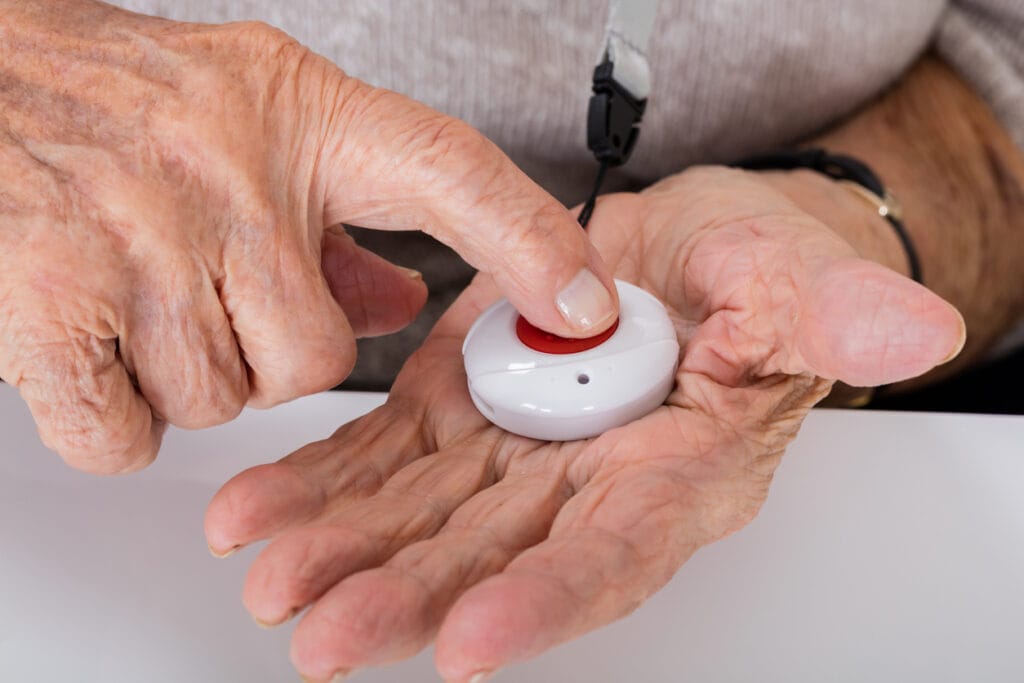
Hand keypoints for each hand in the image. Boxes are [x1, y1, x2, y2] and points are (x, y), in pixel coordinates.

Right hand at [0, 0, 616, 472]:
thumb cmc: (105, 99)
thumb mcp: (246, 120)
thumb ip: (339, 216)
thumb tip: (405, 302)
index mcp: (296, 115)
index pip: (450, 172)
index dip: (529, 241)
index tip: (586, 302)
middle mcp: (230, 170)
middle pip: (319, 357)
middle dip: (267, 356)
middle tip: (203, 294)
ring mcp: (143, 235)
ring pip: (226, 401)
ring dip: (184, 377)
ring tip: (130, 293)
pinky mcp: (54, 304)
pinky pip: (131, 433)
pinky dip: (111, 412)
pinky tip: (84, 338)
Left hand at [204, 167, 963, 680]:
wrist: (672, 245)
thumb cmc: (744, 268)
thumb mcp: (796, 276)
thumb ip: (834, 312)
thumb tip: (914, 329)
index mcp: (674, 470)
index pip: (615, 555)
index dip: (549, 601)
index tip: (476, 642)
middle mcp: (582, 481)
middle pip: (492, 558)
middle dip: (407, 598)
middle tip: (325, 633)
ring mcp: (510, 449)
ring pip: (418, 517)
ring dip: (342, 549)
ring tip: (269, 577)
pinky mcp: (454, 406)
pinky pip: (380, 456)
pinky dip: (319, 484)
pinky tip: (257, 510)